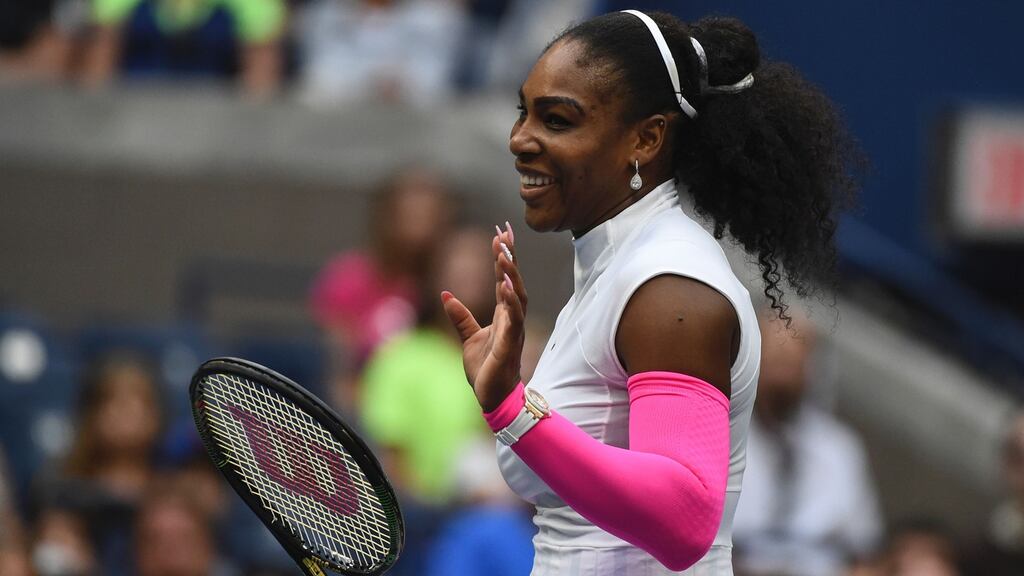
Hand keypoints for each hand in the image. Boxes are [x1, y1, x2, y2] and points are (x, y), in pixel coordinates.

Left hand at [442, 223, 527, 411]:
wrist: (492, 398)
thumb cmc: (486, 369)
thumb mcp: (468, 337)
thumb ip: (460, 316)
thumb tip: (446, 293)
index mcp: (503, 315)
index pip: (502, 280)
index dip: (502, 257)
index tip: (500, 234)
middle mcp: (511, 318)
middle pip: (513, 281)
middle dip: (509, 257)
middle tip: (504, 233)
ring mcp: (513, 330)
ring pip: (516, 296)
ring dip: (510, 274)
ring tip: (504, 253)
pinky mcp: (509, 344)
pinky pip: (513, 319)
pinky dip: (510, 301)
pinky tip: (504, 284)